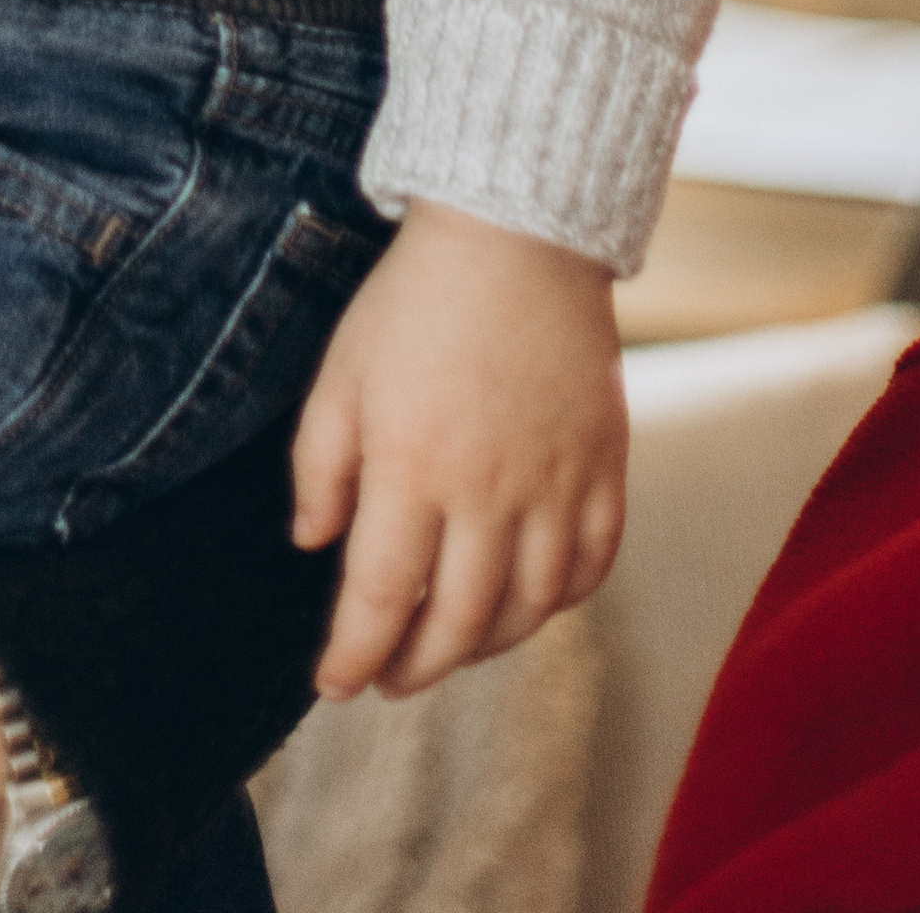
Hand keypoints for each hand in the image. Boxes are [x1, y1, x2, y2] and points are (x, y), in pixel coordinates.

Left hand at [290, 200, 625, 699]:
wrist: (515, 235)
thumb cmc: (413, 302)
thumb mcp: (340, 375)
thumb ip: (320, 467)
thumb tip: (314, 545)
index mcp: (413, 468)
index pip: (381, 598)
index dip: (353, 655)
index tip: (334, 684)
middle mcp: (491, 493)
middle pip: (458, 623)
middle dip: (416, 667)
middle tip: (389, 679)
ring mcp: (557, 485)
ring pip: (528, 609)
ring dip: (485, 646)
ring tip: (449, 647)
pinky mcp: (605, 469)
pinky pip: (591, 567)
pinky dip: (558, 602)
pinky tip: (526, 601)